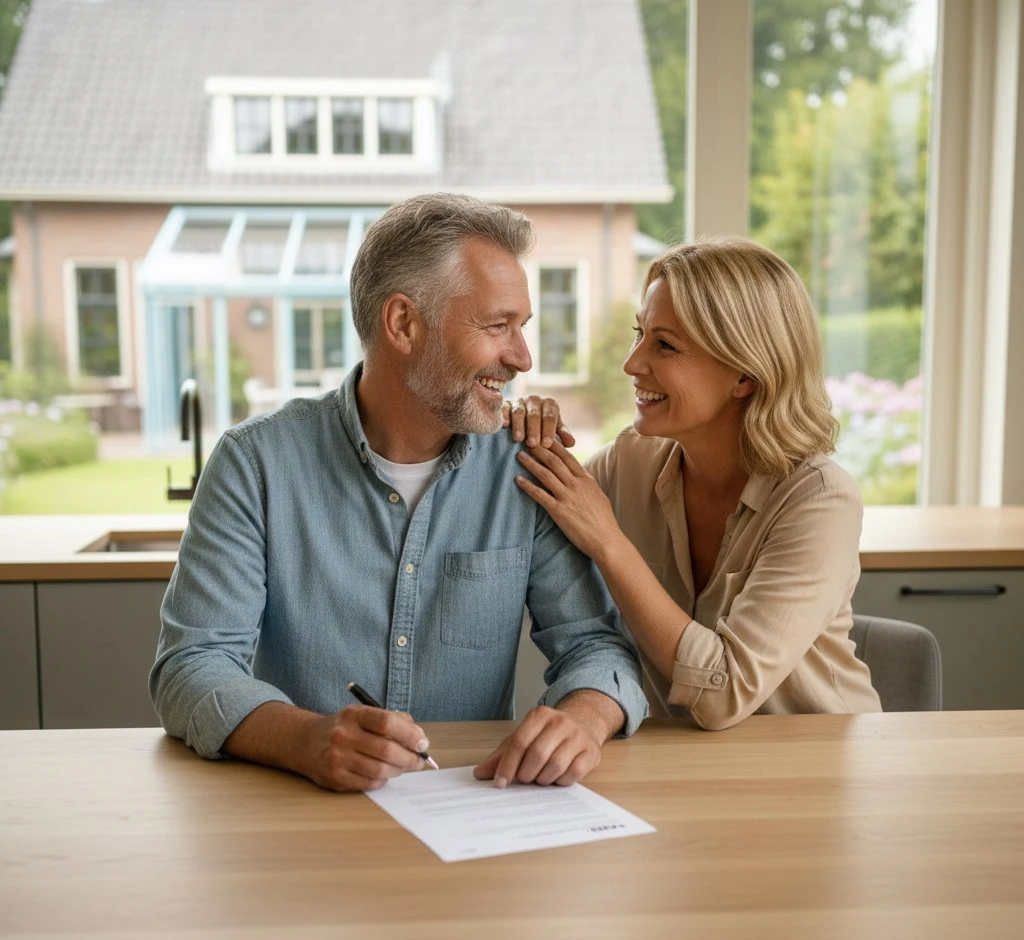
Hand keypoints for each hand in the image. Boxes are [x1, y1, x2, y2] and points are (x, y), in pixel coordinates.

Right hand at [299, 704, 427, 791]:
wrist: (306, 743)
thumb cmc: (345, 728)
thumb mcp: (364, 715)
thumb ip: (393, 720)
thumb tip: (419, 738)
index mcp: (354, 714)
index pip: (387, 722)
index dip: (410, 734)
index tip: (423, 743)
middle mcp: (343, 735)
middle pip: (386, 750)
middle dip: (409, 758)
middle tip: (418, 761)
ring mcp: (337, 758)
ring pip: (379, 770)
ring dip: (398, 770)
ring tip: (402, 767)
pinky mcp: (334, 778)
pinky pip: (369, 784)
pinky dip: (382, 780)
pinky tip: (383, 773)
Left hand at [473, 705, 602, 786]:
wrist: (584, 724)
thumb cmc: (548, 735)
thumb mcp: (523, 738)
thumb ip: (501, 755)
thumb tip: (479, 774)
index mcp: (539, 715)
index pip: (519, 741)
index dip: (507, 765)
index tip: (500, 782)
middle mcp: (560, 722)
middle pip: (537, 754)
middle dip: (526, 774)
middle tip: (523, 780)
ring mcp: (578, 736)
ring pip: (555, 766)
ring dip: (543, 779)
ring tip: (539, 778)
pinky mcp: (591, 752)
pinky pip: (573, 774)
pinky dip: (560, 781)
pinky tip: (556, 778)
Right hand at [501, 396, 575, 447]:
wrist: (525, 418)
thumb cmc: (543, 426)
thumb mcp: (554, 429)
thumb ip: (562, 435)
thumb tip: (571, 443)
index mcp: (549, 404)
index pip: (550, 416)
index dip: (549, 430)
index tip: (547, 444)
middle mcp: (535, 399)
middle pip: (534, 415)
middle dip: (534, 430)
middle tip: (533, 444)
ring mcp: (519, 400)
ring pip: (519, 412)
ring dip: (519, 425)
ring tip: (518, 439)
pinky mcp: (506, 403)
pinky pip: (504, 408)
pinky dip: (504, 416)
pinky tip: (504, 426)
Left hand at [514, 440, 620, 559]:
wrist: (606, 540)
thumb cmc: (604, 521)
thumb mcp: (598, 495)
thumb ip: (587, 483)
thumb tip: (580, 475)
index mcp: (586, 480)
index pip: (568, 457)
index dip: (555, 445)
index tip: (544, 436)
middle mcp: (576, 485)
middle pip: (554, 461)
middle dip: (539, 449)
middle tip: (527, 440)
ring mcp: (567, 497)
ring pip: (545, 475)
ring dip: (531, 463)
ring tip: (519, 455)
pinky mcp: (559, 511)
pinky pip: (540, 495)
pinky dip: (528, 486)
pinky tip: (518, 479)